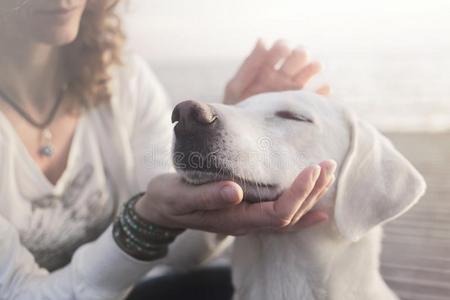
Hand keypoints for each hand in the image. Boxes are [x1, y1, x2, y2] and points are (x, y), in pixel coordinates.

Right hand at [135, 160, 335, 235]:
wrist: (161, 208)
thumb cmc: (169, 200)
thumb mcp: (181, 196)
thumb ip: (207, 196)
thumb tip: (234, 191)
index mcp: (235, 220)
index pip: (278, 213)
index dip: (298, 194)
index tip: (311, 169)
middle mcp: (246, 223)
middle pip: (290, 215)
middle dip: (312, 191)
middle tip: (327, 165)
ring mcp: (248, 220)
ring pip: (289, 216)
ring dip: (311, 197)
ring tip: (327, 175)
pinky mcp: (247, 212)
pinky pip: (281, 216)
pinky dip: (302, 211)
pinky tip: (317, 207)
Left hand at [224, 39, 330, 104]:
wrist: (242, 134)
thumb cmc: (236, 110)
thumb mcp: (237, 87)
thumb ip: (250, 65)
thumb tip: (263, 40)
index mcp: (266, 67)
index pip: (281, 48)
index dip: (283, 47)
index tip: (282, 51)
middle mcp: (282, 76)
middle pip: (299, 56)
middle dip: (299, 54)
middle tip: (293, 65)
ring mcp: (293, 90)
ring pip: (311, 71)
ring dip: (313, 67)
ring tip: (312, 69)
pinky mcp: (301, 106)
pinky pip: (318, 97)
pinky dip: (322, 92)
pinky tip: (322, 89)